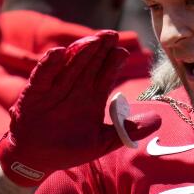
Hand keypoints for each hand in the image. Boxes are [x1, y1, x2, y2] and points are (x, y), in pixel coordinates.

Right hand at [0, 31, 157, 186]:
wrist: (37, 159)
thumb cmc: (69, 148)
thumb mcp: (102, 141)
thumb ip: (127, 130)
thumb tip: (158, 120)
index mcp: (92, 95)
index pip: (105, 73)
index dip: (113, 62)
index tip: (123, 52)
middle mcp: (75, 87)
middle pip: (89, 63)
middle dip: (100, 48)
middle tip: (110, 34)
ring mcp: (55, 88)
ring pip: (69, 65)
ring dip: (79, 53)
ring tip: (92, 41)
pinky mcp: (35, 94)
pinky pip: (42, 77)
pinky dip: (49, 65)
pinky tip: (58, 53)